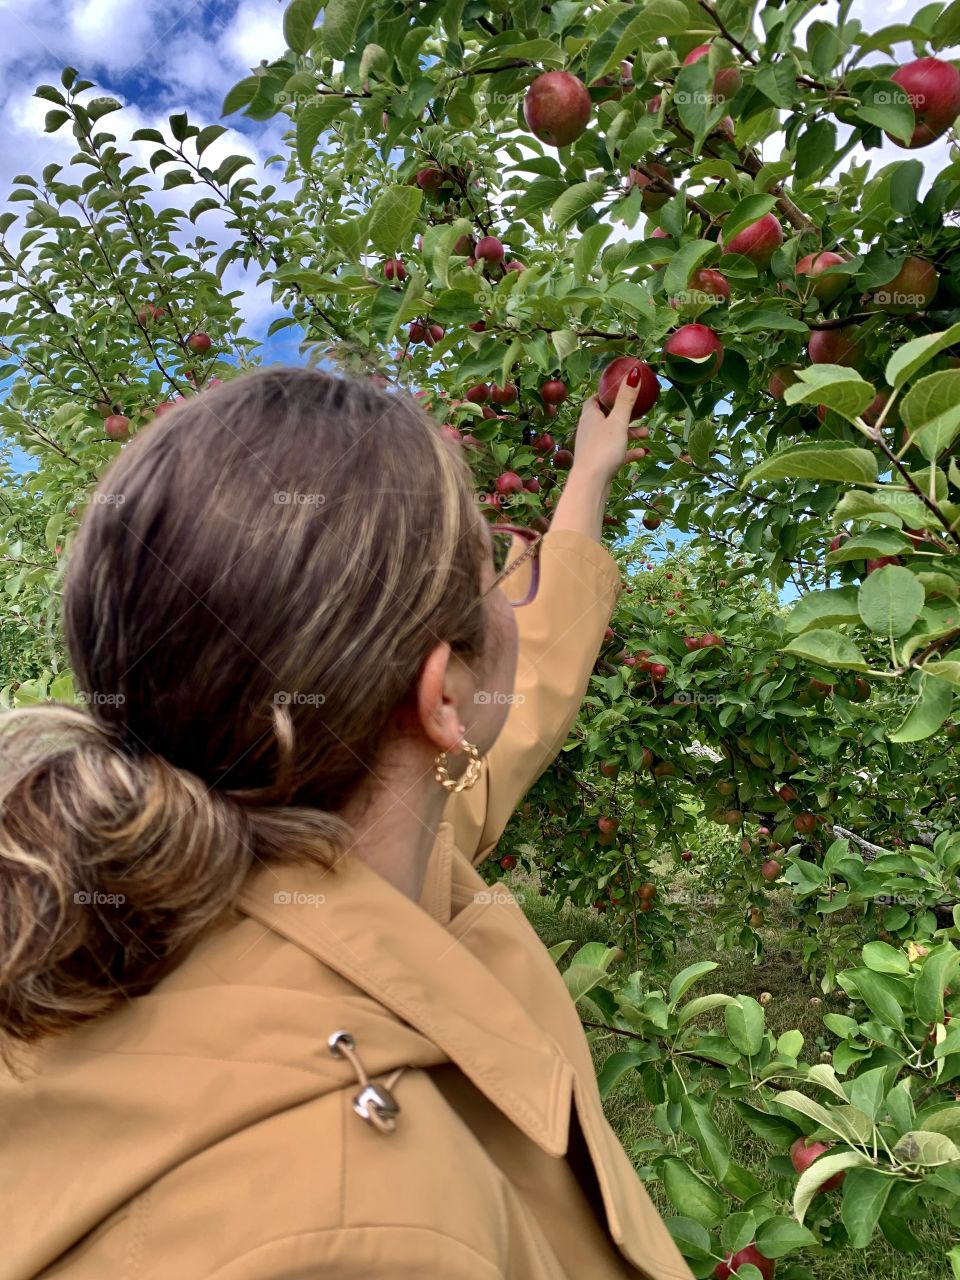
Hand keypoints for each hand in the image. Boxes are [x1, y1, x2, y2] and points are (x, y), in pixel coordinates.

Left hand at [569, 366, 648, 485]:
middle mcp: (589, 430)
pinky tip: (643, 453)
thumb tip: (633, 373)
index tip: (621, 389)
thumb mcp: (618, 421)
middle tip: (639, 410)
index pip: (595, 399)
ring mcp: (594, 447)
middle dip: (624, 414)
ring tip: (646, 433)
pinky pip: (616, 453)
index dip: (606, 393)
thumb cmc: (603, 449)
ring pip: (613, 435)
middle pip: (606, 417)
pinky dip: (628, 451)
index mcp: (589, 416)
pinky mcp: (600, 462)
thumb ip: (626, 399)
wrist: (591, 484)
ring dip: (629, 433)